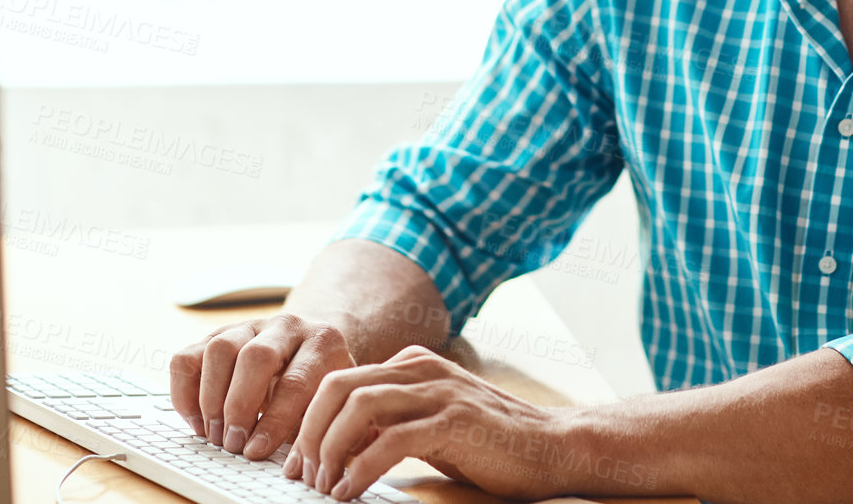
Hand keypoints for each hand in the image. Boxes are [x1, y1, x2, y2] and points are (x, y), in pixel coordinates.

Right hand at [169, 312, 355, 461]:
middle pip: (255, 358)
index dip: (273, 422)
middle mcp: (286, 326)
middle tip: (232, 443)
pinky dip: (184, 392)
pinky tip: (196, 420)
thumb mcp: (324, 402)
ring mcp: (249, 325)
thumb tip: (289, 463)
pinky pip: (187, 356)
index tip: (256, 450)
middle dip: (238, 407)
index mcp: (322, 343)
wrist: (310, 349)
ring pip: (219, 349)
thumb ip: (309, 427)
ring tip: (215, 434)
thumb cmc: (318, 384)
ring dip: (210, 399)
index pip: (295, 381)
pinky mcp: (217, 334)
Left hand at [292, 344, 585, 501]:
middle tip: (303, 475)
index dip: (309, 423)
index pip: (339, 380)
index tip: (299, 462)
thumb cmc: (490, 442)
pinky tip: (352, 490)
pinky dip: (361, 468)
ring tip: (325, 485)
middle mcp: (421, 367)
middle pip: (337, 387)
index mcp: (412, 363)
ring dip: (330, 450)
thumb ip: (391, 420)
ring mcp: (439, 391)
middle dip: (310, 434)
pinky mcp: (454, 421)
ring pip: (356, 407)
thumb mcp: (431, 421)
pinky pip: (391, 440)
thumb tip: (338, 445)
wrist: (553, 446)